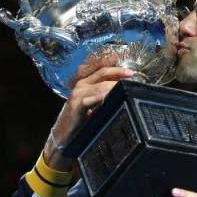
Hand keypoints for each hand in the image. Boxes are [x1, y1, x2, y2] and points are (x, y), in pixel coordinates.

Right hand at [43, 54, 134, 169]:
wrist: (65, 134)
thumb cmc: (81, 118)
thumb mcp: (94, 102)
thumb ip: (104, 93)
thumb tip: (122, 87)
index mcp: (84, 81)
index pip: (100, 66)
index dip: (113, 62)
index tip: (127, 62)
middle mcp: (80, 84)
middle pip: (102, 71)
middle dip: (118, 71)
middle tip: (132, 73)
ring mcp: (77, 94)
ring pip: (98, 84)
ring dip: (113, 84)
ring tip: (126, 85)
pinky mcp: (76, 106)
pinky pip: (89, 99)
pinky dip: (99, 96)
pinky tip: (108, 95)